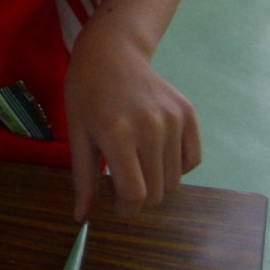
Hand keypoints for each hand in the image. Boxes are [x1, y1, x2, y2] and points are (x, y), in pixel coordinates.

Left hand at [64, 24, 201, 220]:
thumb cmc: (86, 92)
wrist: (112, 51)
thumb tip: (81, 218)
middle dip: (139, 199)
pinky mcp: (188, 114)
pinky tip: (155, 153)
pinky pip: (192, 160)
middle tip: (121, 183)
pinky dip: (177, 167)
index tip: (115, 205)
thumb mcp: (77, 134)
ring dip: (157, 184)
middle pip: (157, 193)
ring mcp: (173, 119)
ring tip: (136, 164)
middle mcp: (151, 127)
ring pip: (175, 181)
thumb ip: (83, 178)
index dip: (126, 209)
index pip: (135, 194)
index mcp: (118, 133)